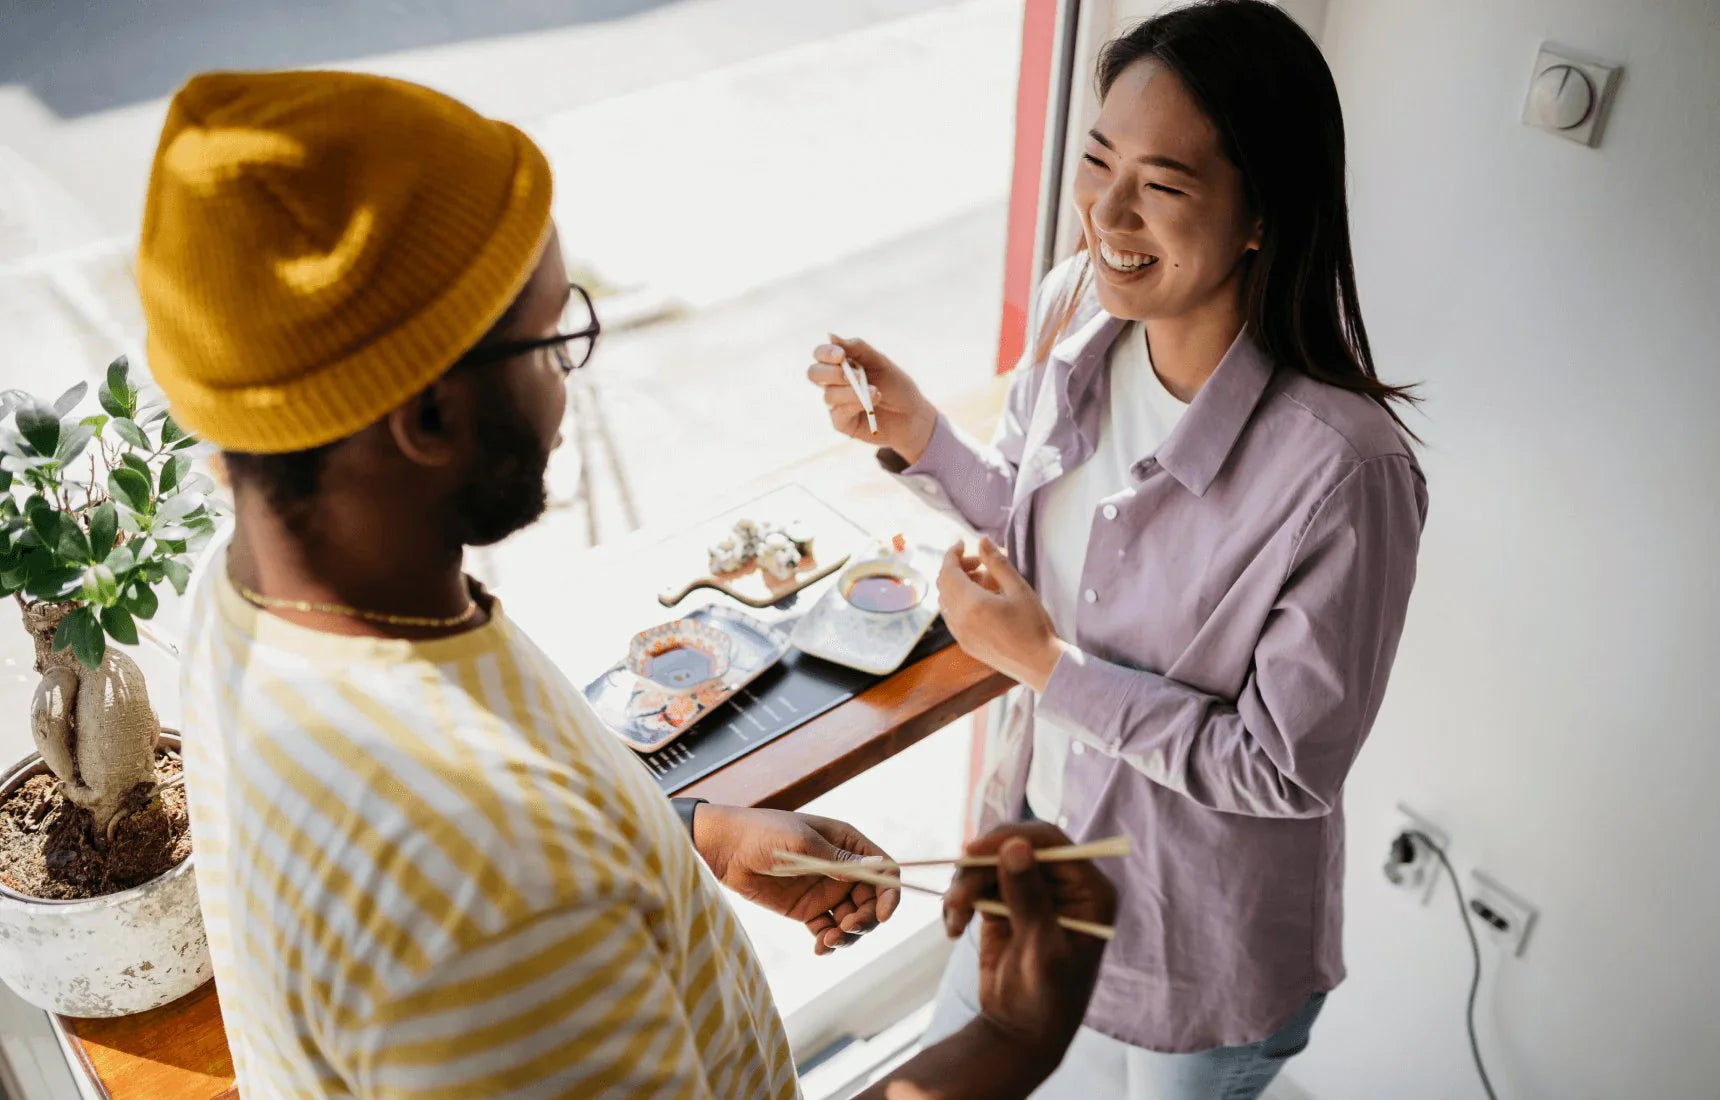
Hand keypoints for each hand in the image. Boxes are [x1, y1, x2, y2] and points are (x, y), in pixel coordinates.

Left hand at [692, 805, 900, 954]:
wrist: (725, 849)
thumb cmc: (764, 833)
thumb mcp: (801, 842)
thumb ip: (836, 860)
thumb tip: (872, 870)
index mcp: (847, 844)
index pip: (883, 869)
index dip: (889, 893)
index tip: (882, 915)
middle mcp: (841, 869)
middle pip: (871, 901)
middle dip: (865, 919)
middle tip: (845, 928)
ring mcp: (825, 891)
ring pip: (852, 920)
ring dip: (848, 935)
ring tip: (828, 940)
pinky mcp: (807, 911)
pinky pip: (828, 931)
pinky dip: (829, 943)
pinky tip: (819, 948)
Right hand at [807, 334, 938, 462]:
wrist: (912, 415)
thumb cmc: (896, 386)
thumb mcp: (880, 362)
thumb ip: (858, 348)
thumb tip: (831, 336)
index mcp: (841, 364)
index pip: (820, 354)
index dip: (825, 353)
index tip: (840, 355)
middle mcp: (833, 383)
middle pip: (814, 374)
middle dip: (831, 373)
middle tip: (854, 375)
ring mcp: (836, 403)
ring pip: (829, 394)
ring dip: (852, 391)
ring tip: (876, 391)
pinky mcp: (841, 422)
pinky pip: (839, 412)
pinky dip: (855, 405)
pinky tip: (872, 404)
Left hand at [938, 538, 1066, 692]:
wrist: (1040, 664)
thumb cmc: (1033, 624)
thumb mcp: (1018, 588)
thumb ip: (997, 563)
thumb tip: (981, 540)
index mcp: (971, 604)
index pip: (948, 571)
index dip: (952, 554)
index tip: (963, 543)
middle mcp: (959, 620)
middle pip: (944, 585)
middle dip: (957, 568)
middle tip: (980, 562)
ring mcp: (960, 634)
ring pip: (946, 601)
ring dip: (958, 585)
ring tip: (985, 581)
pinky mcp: (965, 644)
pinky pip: (952, 616)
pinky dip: (960, 602)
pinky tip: (983, 601)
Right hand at [944, 823, 1117, 1065]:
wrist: (1019, 1033)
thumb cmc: (1046, 998)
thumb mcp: (1042, 948)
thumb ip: (1029, 897)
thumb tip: (1015, 845)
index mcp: (1088, 890)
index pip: (1051, 843)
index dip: (1012, 838)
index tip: (974, 851)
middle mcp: (1063, 885)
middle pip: (1015, 847)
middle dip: (981, 868)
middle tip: (957, 896)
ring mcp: (1032, 892)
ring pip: (990, 864)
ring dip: (966, 887)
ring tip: (954, 920)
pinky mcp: (1005, 903)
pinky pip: (976, 884)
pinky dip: (960, 900)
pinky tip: (953, 927)